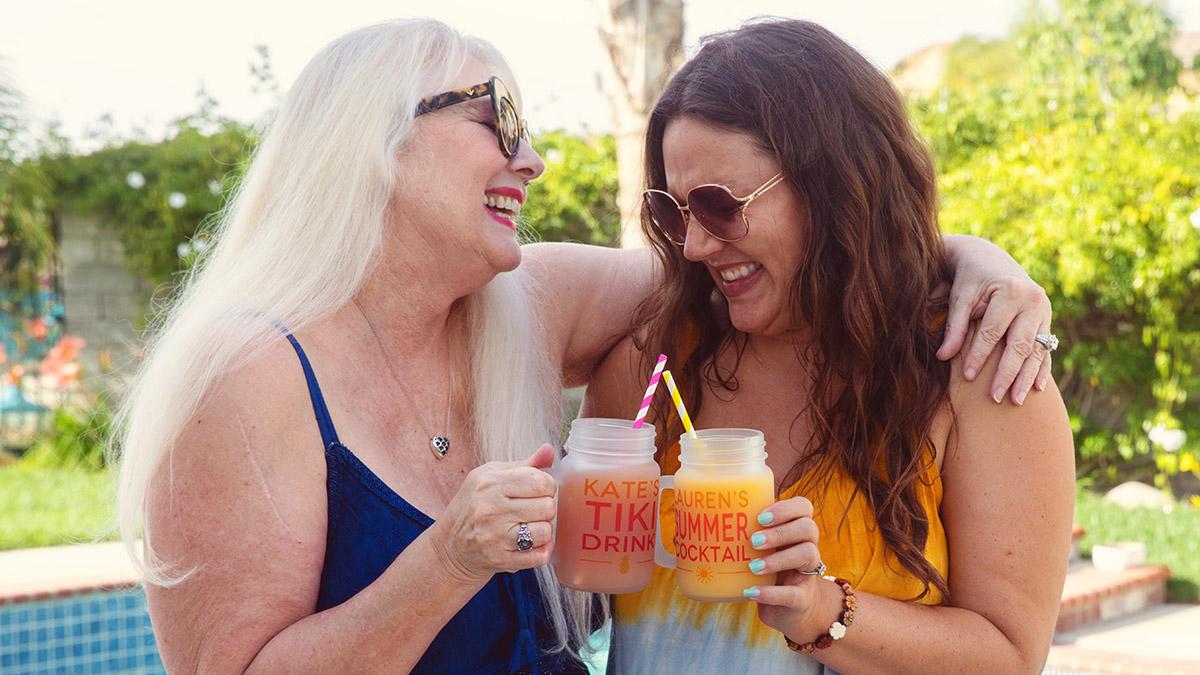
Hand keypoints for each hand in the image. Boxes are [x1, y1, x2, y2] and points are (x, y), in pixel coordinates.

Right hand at [429, 443, 557, 583]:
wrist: (450, 547)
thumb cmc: (472, 507)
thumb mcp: (489, 477)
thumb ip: (523, 465)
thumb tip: (549, 450)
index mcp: (489, 483)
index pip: (539, 481)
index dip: (547, 486)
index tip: (540, 490)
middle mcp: (490, 509)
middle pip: (546, 506)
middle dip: (545, 508)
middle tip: (533, 510)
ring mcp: (495, 536)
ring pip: (545, 531)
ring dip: (543, 530)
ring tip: (530, 527)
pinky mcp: (500, 559)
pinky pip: (539, 556)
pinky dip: (542, 551)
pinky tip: (531, 544)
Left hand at [743, 497, 839, 642]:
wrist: (787, 608)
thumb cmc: (766, 570)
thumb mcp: (757, 549)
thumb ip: (739, 533)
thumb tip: (695, 518)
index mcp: (795, 529)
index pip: (803, 506)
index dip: (786, 508)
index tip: (761, 517)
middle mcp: (807, 546)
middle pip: (808, 528)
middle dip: (780, 532)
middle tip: (754, 541)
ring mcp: (807, 572)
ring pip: (807, 554)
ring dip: (778, 559)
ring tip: (753, 567)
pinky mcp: (803, 598)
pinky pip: (793, 593)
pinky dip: (771, 593)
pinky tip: (751, 592)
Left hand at [938, 235, 1053, 403]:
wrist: (990, 260)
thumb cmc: (970, 279)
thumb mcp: (960, 297)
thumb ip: (954, 326)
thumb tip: (942, 357)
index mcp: (1011, 291)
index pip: (993, 331)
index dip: (979, 355)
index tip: (967, 377)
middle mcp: (1033, 300)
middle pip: (1020, 344)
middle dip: (1007, 373)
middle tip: (995, 398)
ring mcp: (1044, 311)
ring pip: (1036, 350)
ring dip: (1026, 377)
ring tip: (1016, 401)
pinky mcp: (1047, 320)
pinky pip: (1046, 349)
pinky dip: (1041, 368)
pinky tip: (1037, 388)